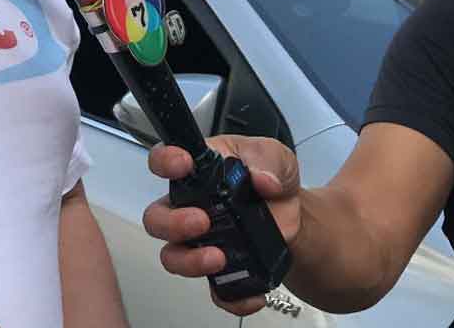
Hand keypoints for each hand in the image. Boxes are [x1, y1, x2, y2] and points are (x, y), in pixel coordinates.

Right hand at [141, 135, 301, 316]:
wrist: (296, 216)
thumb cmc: (271, 180)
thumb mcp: (275, 157)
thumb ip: (268, 159)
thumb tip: (263, 179)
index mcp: (197, 172)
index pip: (164, 161)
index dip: (164, 161)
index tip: (181, 164)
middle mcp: (188, 206)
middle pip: (157, 218)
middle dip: (172, 223)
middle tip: (201, 221)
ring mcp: (200, 241)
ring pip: (173, 256)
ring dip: (189, 261)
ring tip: (218, 258)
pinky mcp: (220, 270)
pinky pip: (215, 290)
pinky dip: (230, 297)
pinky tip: (250, 292)